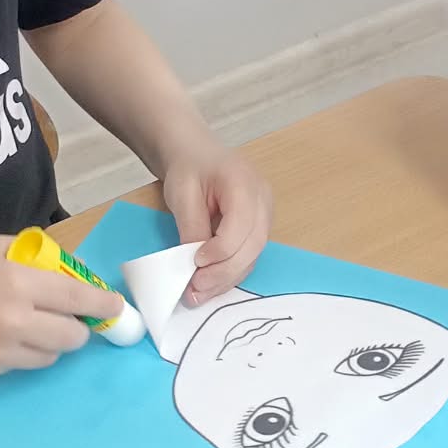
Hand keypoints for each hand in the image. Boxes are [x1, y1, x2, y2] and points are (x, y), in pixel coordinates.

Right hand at [0, 236, 121, 380]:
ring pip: (50, 357)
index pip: (80, 300)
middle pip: (73, 338)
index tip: (115, 308)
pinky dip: (20, 352)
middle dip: (77, 328)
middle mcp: (13, 321)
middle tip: (67, 317)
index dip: (104, 306)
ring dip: (50, 343)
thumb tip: (76, 278)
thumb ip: (37, 262)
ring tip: (27, 324)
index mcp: (18, 281)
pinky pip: (20, 366)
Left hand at [161, 145, 272, 303]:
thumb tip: (195, 265)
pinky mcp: (258, 228)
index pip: (241, 226)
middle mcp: (262, 200)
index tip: (195, 263)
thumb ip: (192, 227)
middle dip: (224, 272)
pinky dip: (229, 273)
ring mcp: (265, 214)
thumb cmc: (189, 168)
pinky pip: (249, 255)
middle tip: (195, 289)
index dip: (220, 250)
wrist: (196, 154)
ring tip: (199, 294)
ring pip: (253, 255)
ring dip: (226, 278)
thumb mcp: (182, 194)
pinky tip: (210, 284)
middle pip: (252, 245)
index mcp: (244, 183)